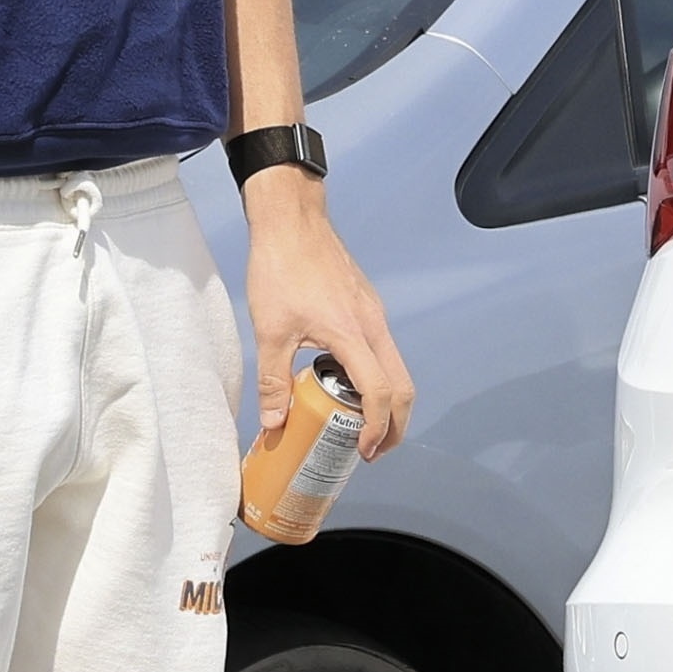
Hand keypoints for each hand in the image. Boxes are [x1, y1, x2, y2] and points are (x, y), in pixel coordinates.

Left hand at [244, 176, 413, 460]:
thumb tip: (274, 424)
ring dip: (387, 401)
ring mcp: (373, 313)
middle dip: (394, 424)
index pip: (379, 393)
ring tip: (360, 425)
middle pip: (403, 386)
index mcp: (352, 334)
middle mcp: (373, 325)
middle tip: (374, 450)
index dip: (377, 428)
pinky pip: (382, 349)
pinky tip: (345, 382)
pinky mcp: (366, 305)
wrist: (291, 220)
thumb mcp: (269, 331)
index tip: (365, 451)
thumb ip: (273, 380)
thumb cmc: (280, 268)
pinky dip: (376, 375)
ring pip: (395, 367)